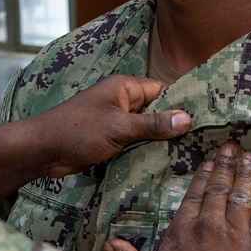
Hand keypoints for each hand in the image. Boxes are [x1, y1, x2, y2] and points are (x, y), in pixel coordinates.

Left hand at [0, 74, 189, 204]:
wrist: (43, 150)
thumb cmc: (78, 131)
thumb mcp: (119, 127)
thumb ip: (152, 124)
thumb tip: (186, 118)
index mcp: (124, 87)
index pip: (162, 90)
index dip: (182, 102)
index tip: (207, 117)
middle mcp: (122, 101)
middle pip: (156, 110)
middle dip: (174, 124)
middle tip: (203, 140)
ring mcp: (115, 121)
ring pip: (146, 128)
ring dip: (160, 140)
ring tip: (190, 153)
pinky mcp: (110, 139)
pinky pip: (134, 142)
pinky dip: (146, 150)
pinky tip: (164, 162)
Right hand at [102, 143, 250, 250]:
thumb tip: (107, 245)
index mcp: (182, 231)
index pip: (193, 195)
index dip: (203, 176)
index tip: (210, 161)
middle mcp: (208, 227)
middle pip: (219, 189)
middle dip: (227, 166)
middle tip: (234, 148)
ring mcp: (235, 237)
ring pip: (244, 197)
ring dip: (249, 175)